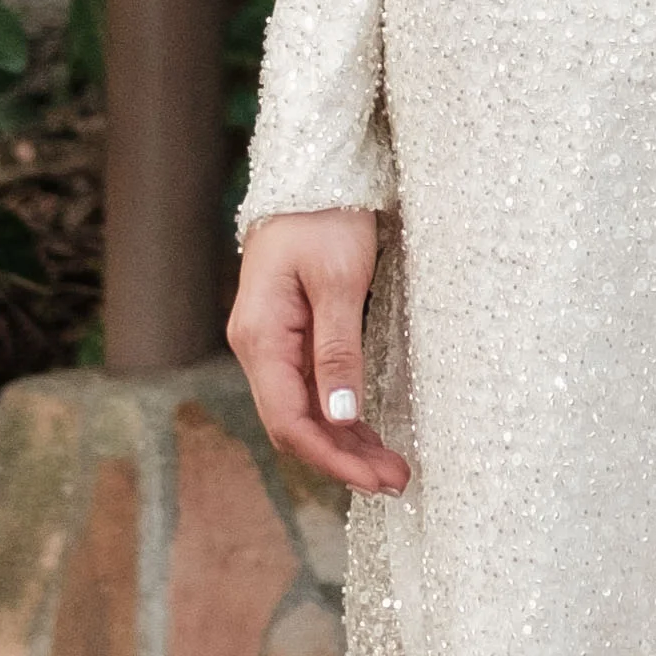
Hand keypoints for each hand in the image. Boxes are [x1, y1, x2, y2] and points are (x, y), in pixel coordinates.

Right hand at [230, 210, 406, 492]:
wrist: (314, 173)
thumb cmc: (327, 217)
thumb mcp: (341, 282)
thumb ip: (338, 351)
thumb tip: (341, 417)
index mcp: (261, 337)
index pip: (290, 420)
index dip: (332, 458)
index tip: (375, 480)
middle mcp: (258, 346)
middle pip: (296, 424)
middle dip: (344, 458)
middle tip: (397, 483)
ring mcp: (273, 342)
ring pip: (306, 410)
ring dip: (346, 442)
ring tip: (392, 469)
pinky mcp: (292, 334)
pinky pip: (312, 388)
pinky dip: (341, 416)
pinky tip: (369, 435)